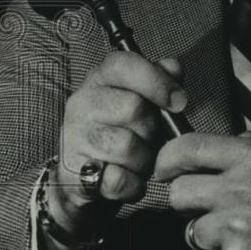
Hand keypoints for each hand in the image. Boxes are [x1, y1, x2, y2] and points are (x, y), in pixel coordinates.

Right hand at [51, 51, 186, 237]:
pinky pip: (117, 180)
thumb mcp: (143, 100)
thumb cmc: (123, 131)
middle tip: (151, 139)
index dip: (157, 81)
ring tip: (140, 160)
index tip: (178, 102)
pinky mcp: (72, 173)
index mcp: (100, 79)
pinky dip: (133, 184)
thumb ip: (161, 80)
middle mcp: (82, 103)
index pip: (124, 65)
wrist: (85, 179)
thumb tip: (173, 68)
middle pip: (133, 108)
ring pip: (126, 147)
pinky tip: (130, 179)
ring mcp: (73, 137)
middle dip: (153, 129)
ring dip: (144, 159)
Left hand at [154, 132, 250, 249]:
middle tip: (210, 205)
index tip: (165, 167)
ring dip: (214, 234)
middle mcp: (240, 192)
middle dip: (189, 200)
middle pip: (178, 194)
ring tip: (246, 231)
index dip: (167, 158)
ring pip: (194, 233)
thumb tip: (234, 138)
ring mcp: (235, 231)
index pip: (188, 149)